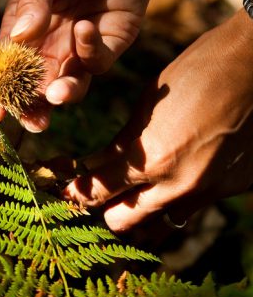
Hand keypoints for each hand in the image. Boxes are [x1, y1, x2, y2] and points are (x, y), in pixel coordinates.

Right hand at [0, 0, 173, 130]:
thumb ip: (33, 1)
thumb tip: (20, 37)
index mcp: (25, 24)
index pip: (7, 67)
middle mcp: (51, 39)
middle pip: (37, 86)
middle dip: (32, 108)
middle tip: (31, 122)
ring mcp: (82, 41)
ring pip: (70, 84)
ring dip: (62, 94)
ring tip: (57, 94)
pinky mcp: (115, 36)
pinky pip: (99, 61)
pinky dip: (90, 52)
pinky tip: (85, 28)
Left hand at [63, 9, 252, 231]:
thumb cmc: (196, 74)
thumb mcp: (146, 107)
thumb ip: (120, 146)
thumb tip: (92, 167)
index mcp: (151, 159)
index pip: (96, 192)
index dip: (74, 190)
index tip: (63, 187)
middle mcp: (178, 186)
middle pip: (121, 221)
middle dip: (105, 207)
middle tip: (98, 190)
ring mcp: (208, 191)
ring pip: (158, 222)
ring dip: (140, 210)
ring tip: (133, 189)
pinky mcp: (233, 188)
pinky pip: (192, 206)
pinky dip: (176, 197)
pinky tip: (175, 174)